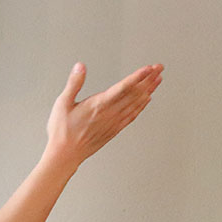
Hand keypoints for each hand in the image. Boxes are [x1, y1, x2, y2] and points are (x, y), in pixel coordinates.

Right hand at [45, 62, 163, 167]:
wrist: (65, 155)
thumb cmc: (62, 131)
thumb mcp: (63, 103)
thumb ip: (74, 83)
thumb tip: (81, 67)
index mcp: (99, 104)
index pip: (123, 87)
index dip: (138, 77)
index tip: (149, 68)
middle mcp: (110, 113)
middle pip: (134, 94)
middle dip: (148, 79)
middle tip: (159, 68)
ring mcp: (114, 122)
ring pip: (136, 104)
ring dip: (148, 90)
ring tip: (157, 80)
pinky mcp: (114, 130)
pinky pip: (132, 116)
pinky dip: (142, 106)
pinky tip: (147, 100)